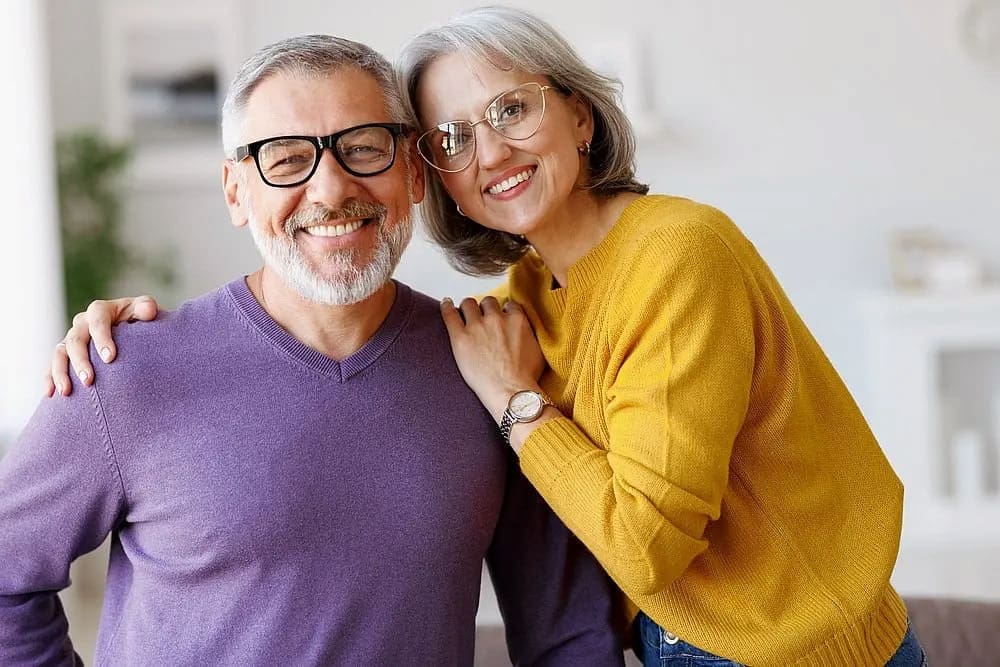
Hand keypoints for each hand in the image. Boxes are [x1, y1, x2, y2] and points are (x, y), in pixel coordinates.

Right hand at [45, 296, 159, 396]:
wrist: (134, 329)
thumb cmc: (140, 320)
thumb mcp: (144, 310)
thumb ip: (146, 308)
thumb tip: (148, 311)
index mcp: (100, 311)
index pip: (97, 321)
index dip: (102, 338)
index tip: (110, 358)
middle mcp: (82, 323)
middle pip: (75, 340)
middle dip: (80, 361)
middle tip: (88, 381)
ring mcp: (72, 339)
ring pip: (59, 353)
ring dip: (60, 372)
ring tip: (66, 391)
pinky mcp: (66, 354)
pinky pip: (53, 366)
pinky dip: (49, 379)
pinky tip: (50, 395)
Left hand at [440, 296, 545, 421]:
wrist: (511, 392)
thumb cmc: (525, 377)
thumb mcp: (538, 349)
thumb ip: (530, 332)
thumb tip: (526, 330)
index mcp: (516, 320)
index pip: (508, 305)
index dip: (504, 312)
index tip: (501, 318)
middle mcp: (496, 318)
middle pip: (488, 302)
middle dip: (486, 309)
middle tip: (483, 319)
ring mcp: (477, 326)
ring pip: (469, 304)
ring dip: (468, 308)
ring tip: (465, 313)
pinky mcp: (460, 337)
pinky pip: (450, 314)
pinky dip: (447, 306)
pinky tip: (446, 304)